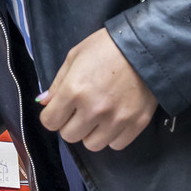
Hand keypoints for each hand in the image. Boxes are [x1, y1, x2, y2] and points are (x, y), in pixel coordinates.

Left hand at [38, 27, 157, 150]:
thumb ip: (57, 83)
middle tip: (79, 110)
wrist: (146, 46)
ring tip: (98, 116)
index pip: (50, 122)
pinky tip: (114, 119)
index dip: (52, 115)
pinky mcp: (136, 124)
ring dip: (91, 133)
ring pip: (92, 145)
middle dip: (70, 124)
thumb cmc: (106, 47)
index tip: (59, 109)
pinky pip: (116, 144)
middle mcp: (93, 109)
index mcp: (74, 91)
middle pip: (69, 136)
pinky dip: (112, 135)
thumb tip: (44, 103)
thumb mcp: (75, 56)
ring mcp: (116, 119)